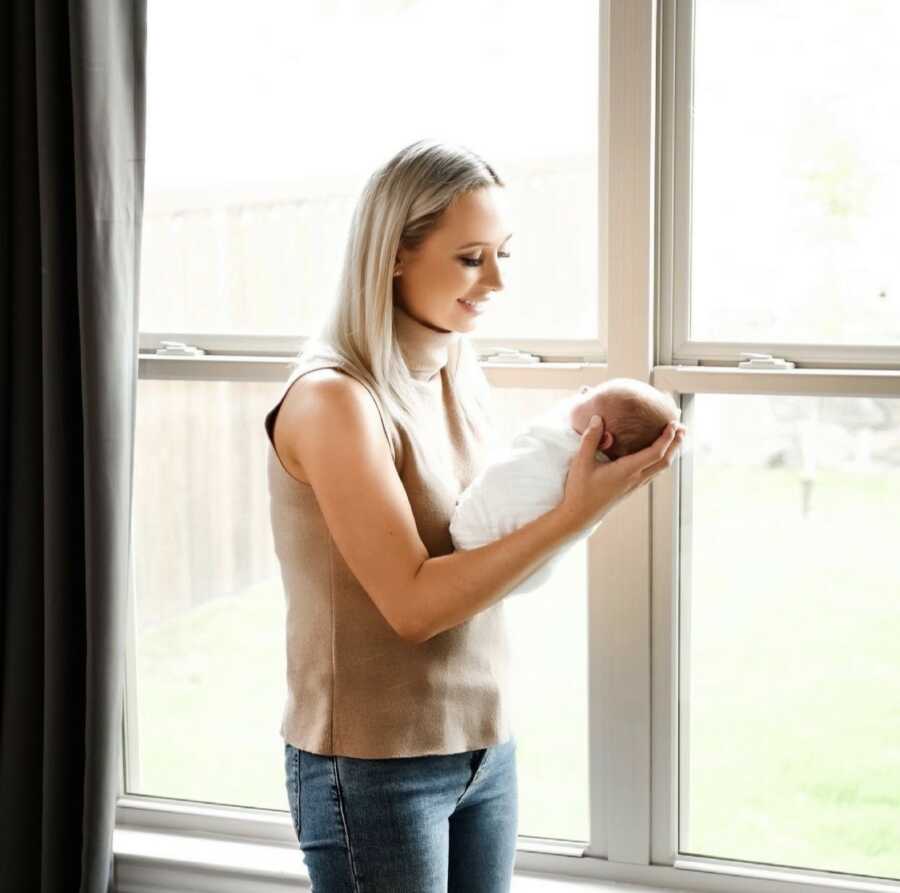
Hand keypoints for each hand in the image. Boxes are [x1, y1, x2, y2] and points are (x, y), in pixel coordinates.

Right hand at [557, 416, 685, 533]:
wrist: (579, 515)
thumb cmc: (579, 490)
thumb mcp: (581, 462)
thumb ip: (590, 439)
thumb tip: (598, 418)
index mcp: (627, 471)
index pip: (655, 453)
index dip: (667, 438)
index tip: (673, 424)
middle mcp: (635, 479)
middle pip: (665, 461)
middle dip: (676, 444)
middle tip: (683, 428)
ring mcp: (634, 485)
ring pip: (660, 468)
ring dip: (670, 452)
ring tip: (675, 438)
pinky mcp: (630, 489)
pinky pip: (653, 473)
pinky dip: (660, 460)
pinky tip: (656, 455)